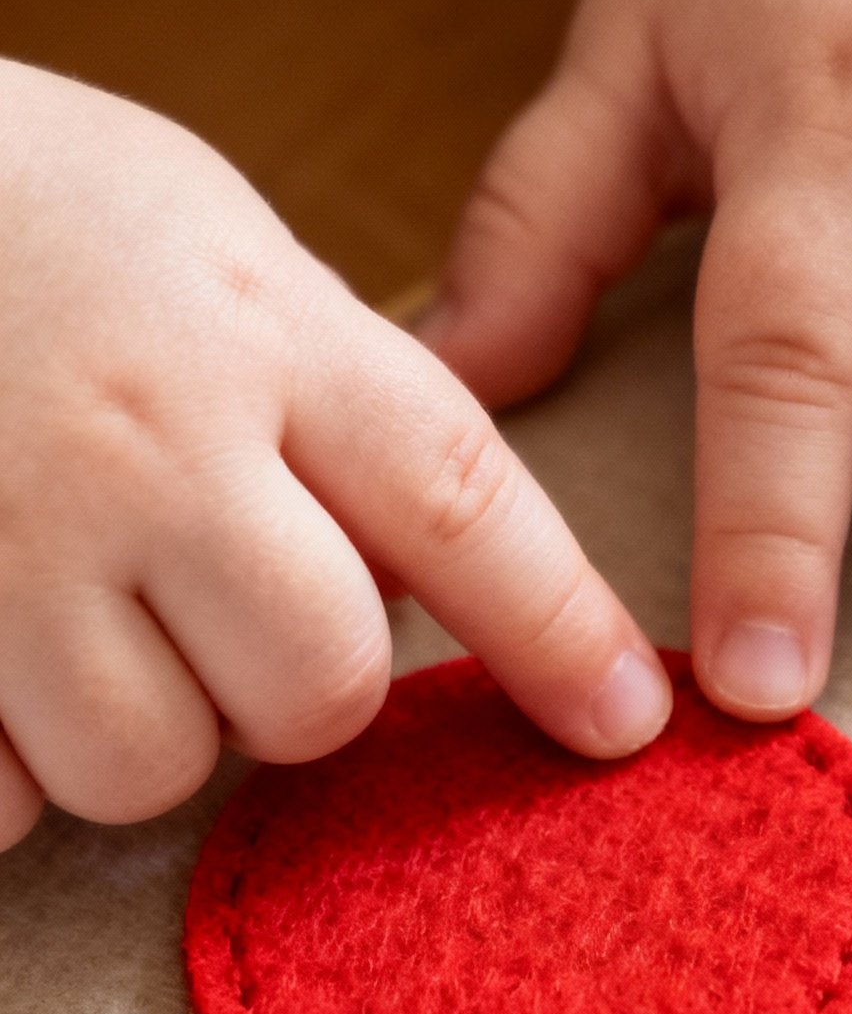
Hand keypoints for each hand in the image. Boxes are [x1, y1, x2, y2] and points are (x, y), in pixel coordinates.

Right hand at [0, 64, 671, 853]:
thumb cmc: (18, 213)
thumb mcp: (209, 234)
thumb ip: (328, 384)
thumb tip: (426, 562)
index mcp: (253, 332)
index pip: (456, 499)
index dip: (556, 628)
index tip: (627, 721)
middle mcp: (145, 446)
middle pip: (318, 690)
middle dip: (295, 690)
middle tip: (217, 606)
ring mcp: (8, 548)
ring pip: (155, 769)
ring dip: (137, 726)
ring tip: (69, 607)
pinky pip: (3, 800)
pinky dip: (4, 761)